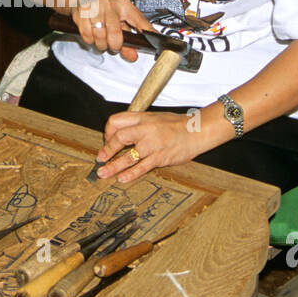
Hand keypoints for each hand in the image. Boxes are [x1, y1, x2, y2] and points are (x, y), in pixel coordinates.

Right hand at [72, 0, 152, 62]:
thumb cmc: (103, 11)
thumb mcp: (118, 21)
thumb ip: (128, 39)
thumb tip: (133, 56)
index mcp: (123, 5)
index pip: (139, 20)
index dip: (147, 31)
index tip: (154, 40)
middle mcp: (110, 5)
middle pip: (115, 34)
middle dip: (114, 45)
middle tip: (112, 45)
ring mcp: (95, 8)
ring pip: (100, 37)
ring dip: (101, 44)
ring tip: (101, 38)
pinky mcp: (81, 13)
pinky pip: (87, 36)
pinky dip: (90, 40)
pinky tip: (92, 34)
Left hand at [94, 111, 209, 183]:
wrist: (197, 130)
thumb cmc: (177, 125)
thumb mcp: (154, 117)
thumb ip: (138, 124)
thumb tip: (122, 135)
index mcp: (142, 118)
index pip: (116, 121)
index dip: (108, 132)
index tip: (107, 141)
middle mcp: (145, 130)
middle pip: (119, 137)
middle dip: (107, 150)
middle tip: (100, 159)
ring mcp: (152, 144)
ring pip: (128, 157)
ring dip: (113, 166)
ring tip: (103, 173)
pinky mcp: (160, 157)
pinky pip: (142, 167)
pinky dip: (130, 174)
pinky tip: (122, 178)